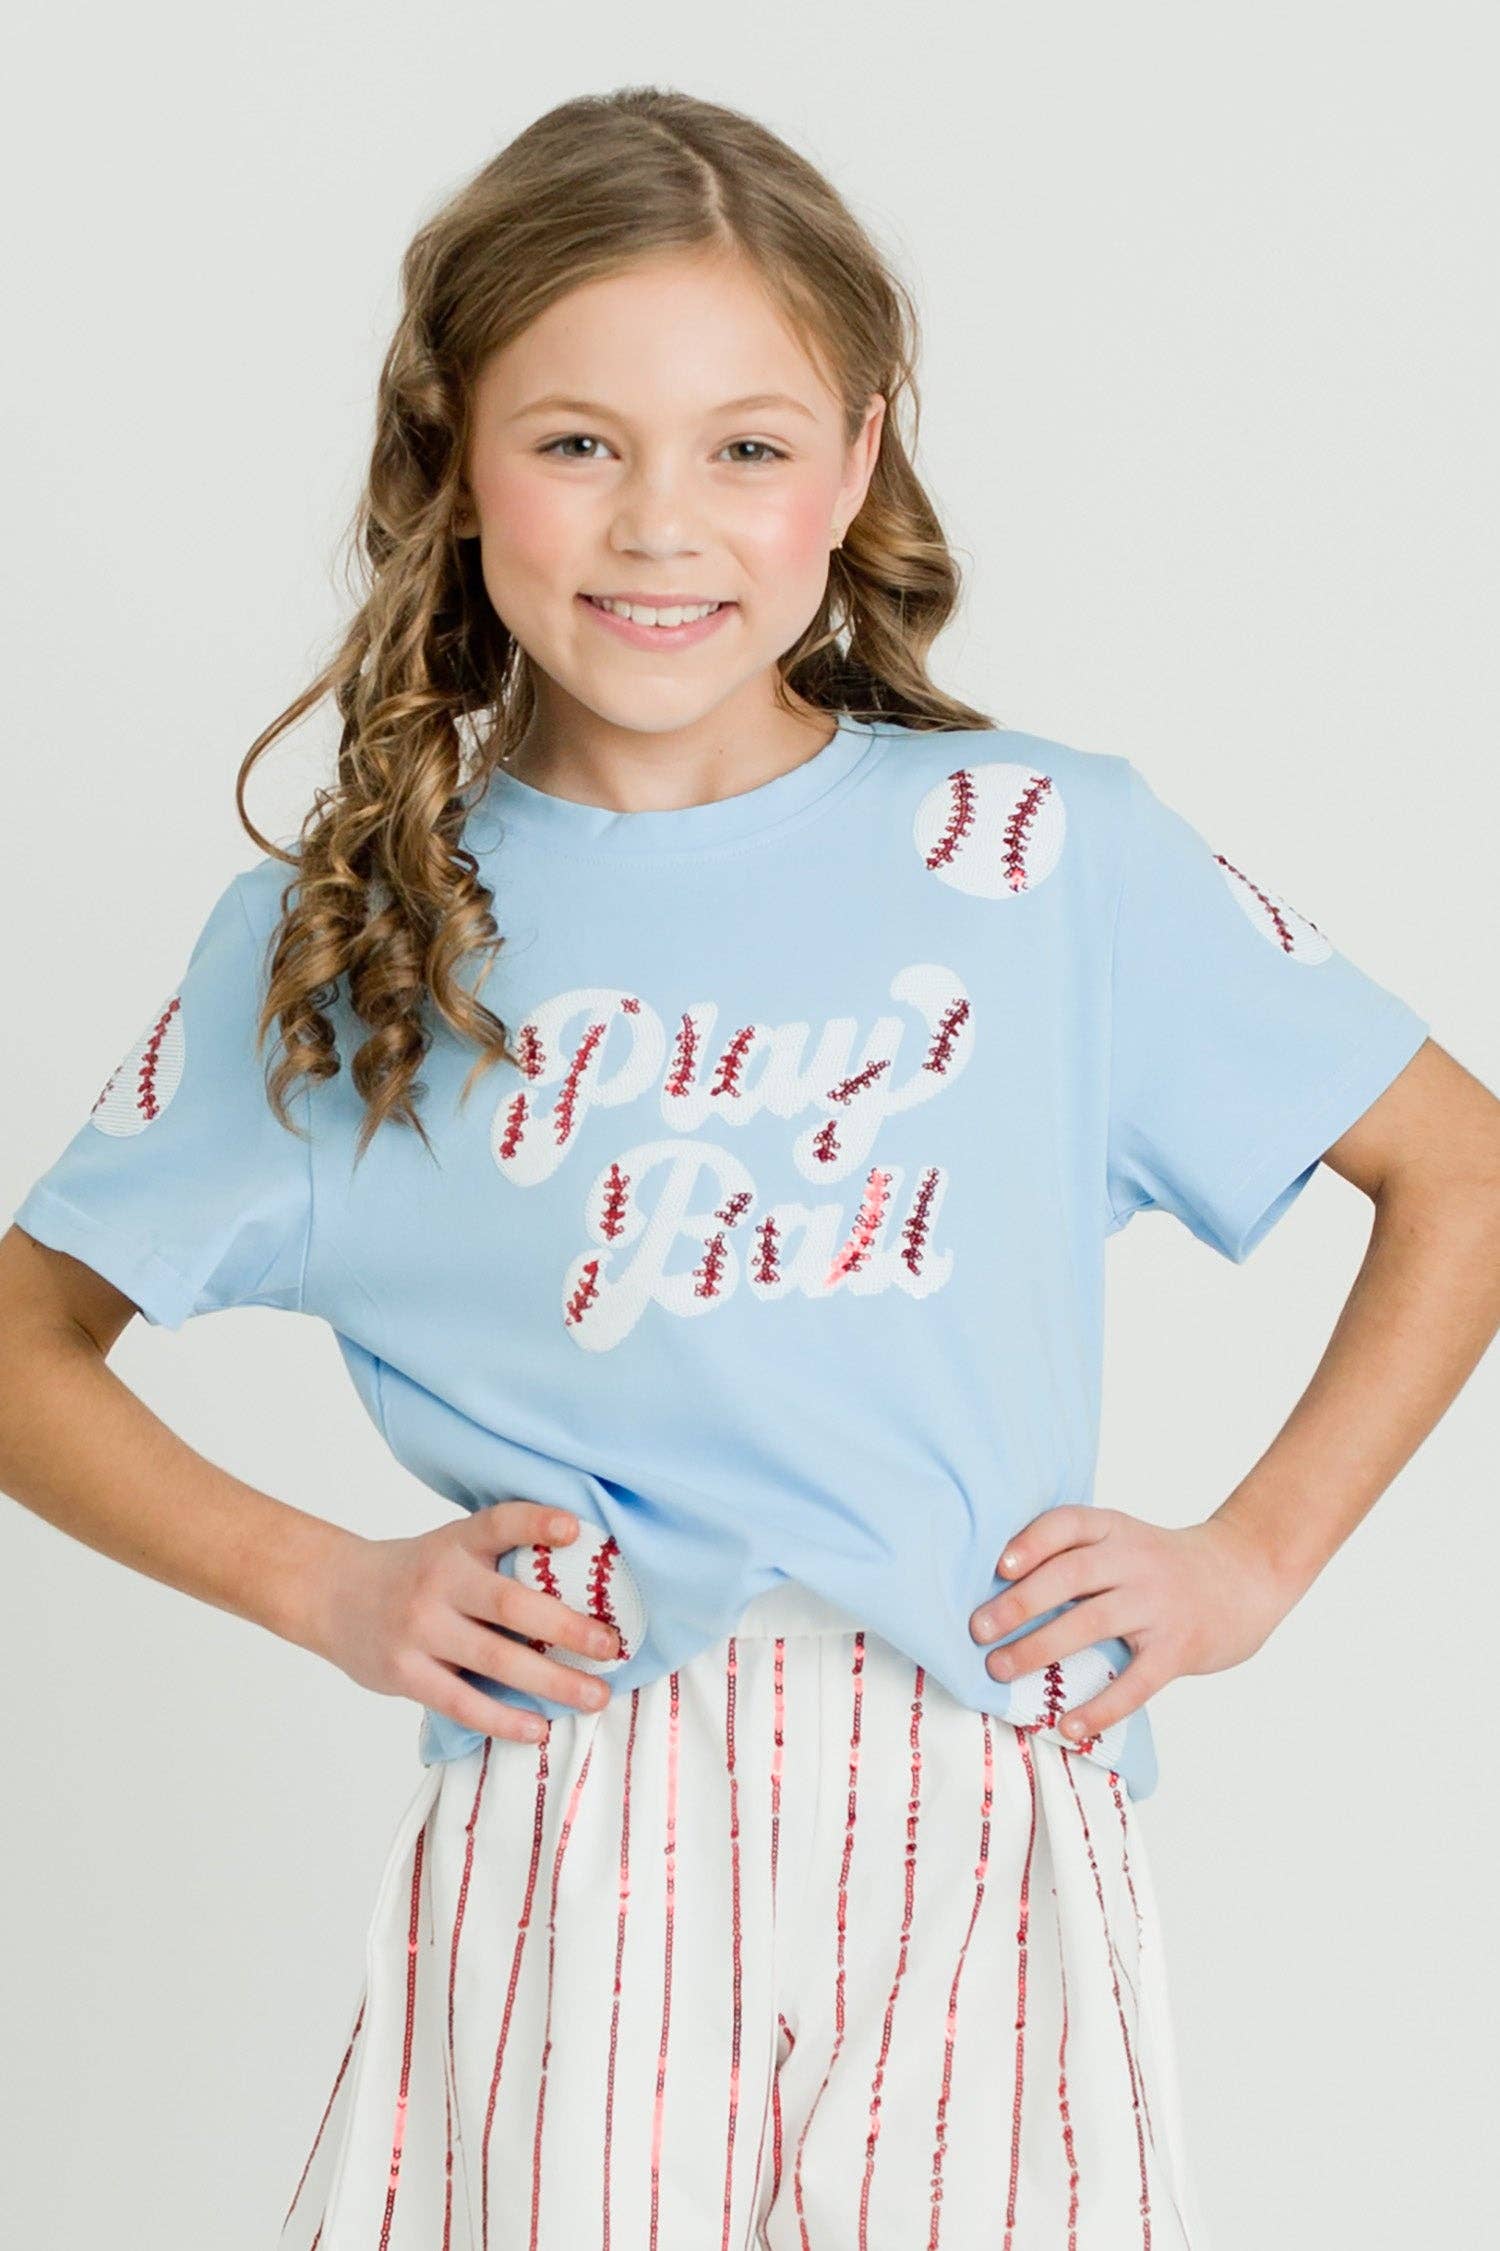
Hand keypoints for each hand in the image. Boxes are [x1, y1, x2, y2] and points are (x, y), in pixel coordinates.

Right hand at [308, 1502, 621, 1742]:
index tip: (575, 1529)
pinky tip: (538, 1728)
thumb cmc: (416, 1574)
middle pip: (511, 1604)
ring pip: (496, 1660)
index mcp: (457, 1542)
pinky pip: (462, 1702)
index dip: (536, 1523)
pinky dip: (504, 1718)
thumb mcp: (451, 1548)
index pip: (499, 1523)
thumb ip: (501, 1561)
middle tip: (612, 1646)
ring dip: (552, 1681)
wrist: (332, 1594)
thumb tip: (584, 1588)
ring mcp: (420, 1628)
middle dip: (568, 1627)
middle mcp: (439, 1581)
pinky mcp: (404, 1672)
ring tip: (596, 1696)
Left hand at [968, 1505, 1296, 1744]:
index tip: (998, 1566)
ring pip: (1092, 1623)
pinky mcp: (1179, 1647)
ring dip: (1040, 1648)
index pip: (1068, 1524)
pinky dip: (1100, 1707)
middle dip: (1020, 1603)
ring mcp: (1158, 1604)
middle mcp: (1135, 1561)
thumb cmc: (1166, 1564)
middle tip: (978, 1629)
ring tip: (999, 1670)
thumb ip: (1078, 1556)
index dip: (1032, 1542)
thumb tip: (999, 1592)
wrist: (1247, 1573)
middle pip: (1071, 1574)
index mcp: (1116, 1530)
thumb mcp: (1126, 1541)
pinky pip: (1135, 1682)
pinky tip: (1068, 1726)